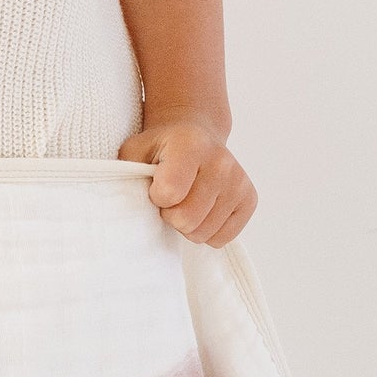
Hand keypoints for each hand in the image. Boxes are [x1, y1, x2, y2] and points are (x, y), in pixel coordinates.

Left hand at [119, 119, 256, 246]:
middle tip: (171, 199)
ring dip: (188, 225)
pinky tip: (203, 209)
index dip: (156, 198)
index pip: (169, 194)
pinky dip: (207, 230)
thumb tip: (127, 205)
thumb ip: (127, 174)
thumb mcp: (135, 152)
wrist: (195, 138)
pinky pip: (221, 238)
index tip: (156, 186)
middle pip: (186, 220)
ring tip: (187, 202)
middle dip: (171, 215)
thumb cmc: (159, 151)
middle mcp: (221, 161)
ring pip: (203, 233)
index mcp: (190, 145)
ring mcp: (238, 181)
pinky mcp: (249, 200)